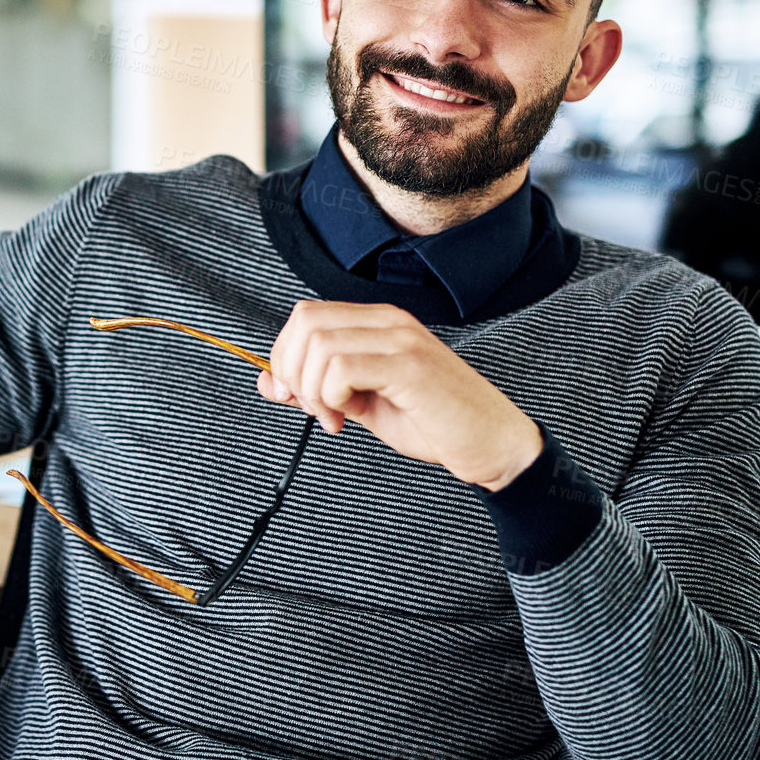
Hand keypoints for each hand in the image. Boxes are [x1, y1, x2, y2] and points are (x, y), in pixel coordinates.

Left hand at [255, 300, 543, 490]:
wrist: (490, 444)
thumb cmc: (432, 422)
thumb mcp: (361, 403)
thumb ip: (318, 387)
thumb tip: (269, 381)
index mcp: (378, 323)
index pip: (306, 315)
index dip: (285, 356)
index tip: (296, 396)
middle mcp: (389, 321)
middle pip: (305, 322)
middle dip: (293, 372)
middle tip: (315, 409)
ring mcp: (401, 339)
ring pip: (319, 345)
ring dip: (313, 390)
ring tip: (336, 417)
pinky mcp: (410, 365)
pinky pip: (342, 368)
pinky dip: (332, 397)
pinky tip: (350, 416)